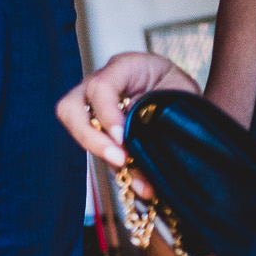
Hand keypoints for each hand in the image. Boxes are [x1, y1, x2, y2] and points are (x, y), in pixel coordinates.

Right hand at [56, 50, 197, 167]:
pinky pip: (100, 152)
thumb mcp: (179, 89)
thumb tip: (147, 138)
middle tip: (118, 159)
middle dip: (90, 138)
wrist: (184, 100)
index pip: (100, 87)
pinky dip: (119, 173)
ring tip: (135, 181)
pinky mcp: (104, 135)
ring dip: (103, 158)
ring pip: (77, 130)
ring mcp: (95, 111)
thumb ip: (160, 108)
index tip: (122, 138)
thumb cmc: (180, 87)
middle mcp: (99, 88)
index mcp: (122, 68)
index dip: (107, 114)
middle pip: (70, 108)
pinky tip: (142, 187)